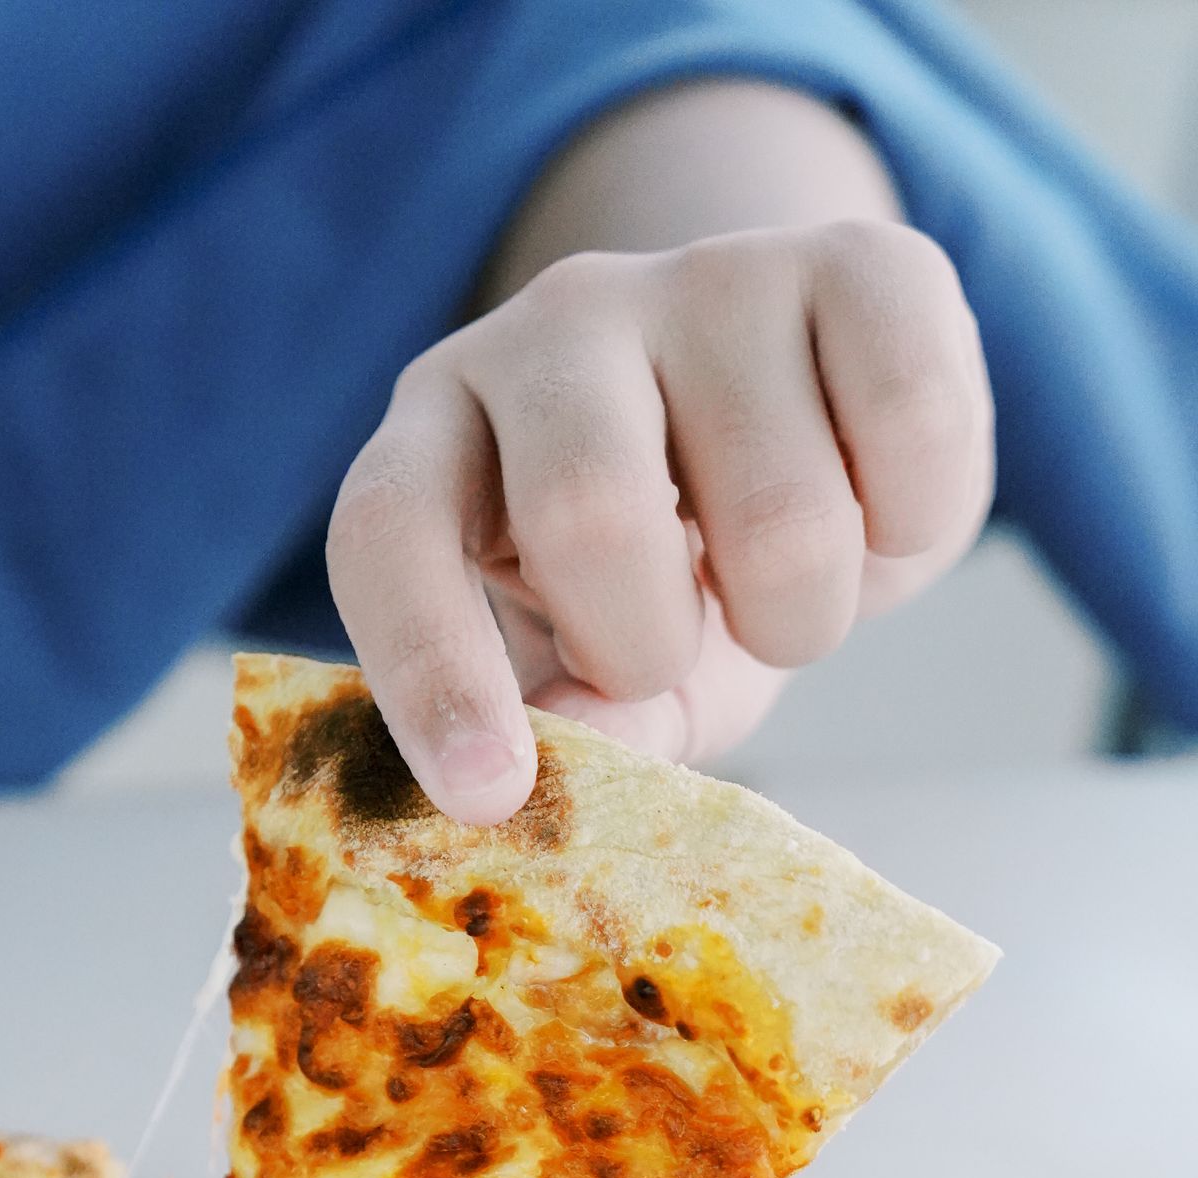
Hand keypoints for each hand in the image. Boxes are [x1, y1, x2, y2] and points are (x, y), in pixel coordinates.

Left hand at [328, 220, 993, 816]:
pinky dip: (911, 535)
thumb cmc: (666, 576)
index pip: (391, 530)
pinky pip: (913, 426)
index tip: (490, 796)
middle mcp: (557, 323)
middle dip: (651, 645)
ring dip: (799, 617)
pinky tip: (873, 517)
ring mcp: (708, 275)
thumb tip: (574, 751)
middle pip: (592, 511)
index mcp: (442, 428)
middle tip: (676, 649)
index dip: (432, 671)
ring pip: (778, 513)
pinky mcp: (861, 254)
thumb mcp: (600, 671)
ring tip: (781, 588)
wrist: (801, 415)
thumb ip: (588, 724)